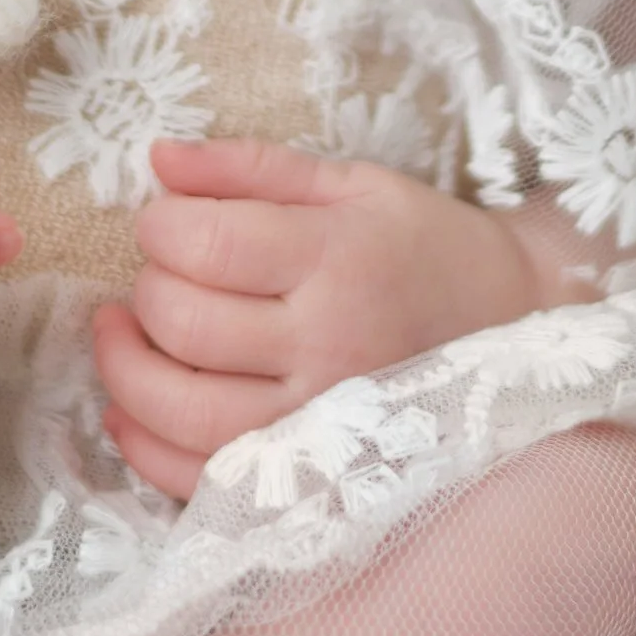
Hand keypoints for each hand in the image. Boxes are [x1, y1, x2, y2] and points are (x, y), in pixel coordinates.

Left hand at [94, 137, 551, 500]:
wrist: (512, 328)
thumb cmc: (424, 247)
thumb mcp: (353, 184)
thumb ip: (251, 166)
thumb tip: (157, 157)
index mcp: (339, 259)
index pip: (206, 244)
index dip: (159, 226)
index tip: (164, 220)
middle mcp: (327, 346)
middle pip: (183, 324)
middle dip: (145, 290)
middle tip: (159, 272)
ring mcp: (316, 421)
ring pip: (180, 411)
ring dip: (124, 370)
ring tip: (123, 332)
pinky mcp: (306, 477)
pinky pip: (200, 478)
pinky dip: (145, 447)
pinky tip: (131, 410)